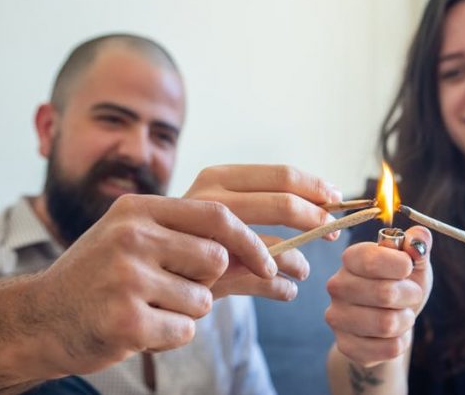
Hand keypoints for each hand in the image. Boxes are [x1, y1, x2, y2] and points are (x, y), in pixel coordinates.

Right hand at [35, 194, 276, 375]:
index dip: (253, 240)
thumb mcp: (138, 240)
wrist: (40, 318)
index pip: (219, 214)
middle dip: (212, 282)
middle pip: (216, 259)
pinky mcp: (125, 319)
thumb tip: (272, 252)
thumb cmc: (103, 277)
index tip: (272, 262)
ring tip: (149, 306)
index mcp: (140, 209)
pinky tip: (140, 326)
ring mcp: (125, 277)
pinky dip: (171, 334)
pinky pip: (184, 329)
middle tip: (184, 290)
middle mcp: (131, 236)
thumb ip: (192, 237)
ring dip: (186, 311)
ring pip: (203, 300)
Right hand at [182, 164, 340, 298]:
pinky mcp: (205, 281)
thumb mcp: (214, 209)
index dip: (315, 187)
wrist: (127, 276)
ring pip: (274, 249)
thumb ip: (259, 201)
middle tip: (331, 233)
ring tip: (303, 270)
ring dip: (298, 261)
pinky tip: (287, 290)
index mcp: (215, 178)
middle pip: (282, 205)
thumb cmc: (183, 237)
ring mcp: (204, 239)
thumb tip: (328, 195)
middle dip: (315, 220)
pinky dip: (283, 288)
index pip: (280, 175)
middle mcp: (207, 202)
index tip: (336, 198)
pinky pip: (263, 284)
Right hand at [325, 226, 432, 366]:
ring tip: (402, 314)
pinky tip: (393, 334)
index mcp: (351, 258)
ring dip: (406, 319)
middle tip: (411, 294)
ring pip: (386, 324)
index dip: (401, 265)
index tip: (409, 267)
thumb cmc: (401, 284)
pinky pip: (387, 348)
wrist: (391, 320)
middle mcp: (337, 286)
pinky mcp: (345, 345)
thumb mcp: (413, 261)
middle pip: (384, 294)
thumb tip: (419, 236)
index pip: (371, 260)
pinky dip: (401, 341)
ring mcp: (337, 317)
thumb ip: (418, 244)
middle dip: (410, 295)